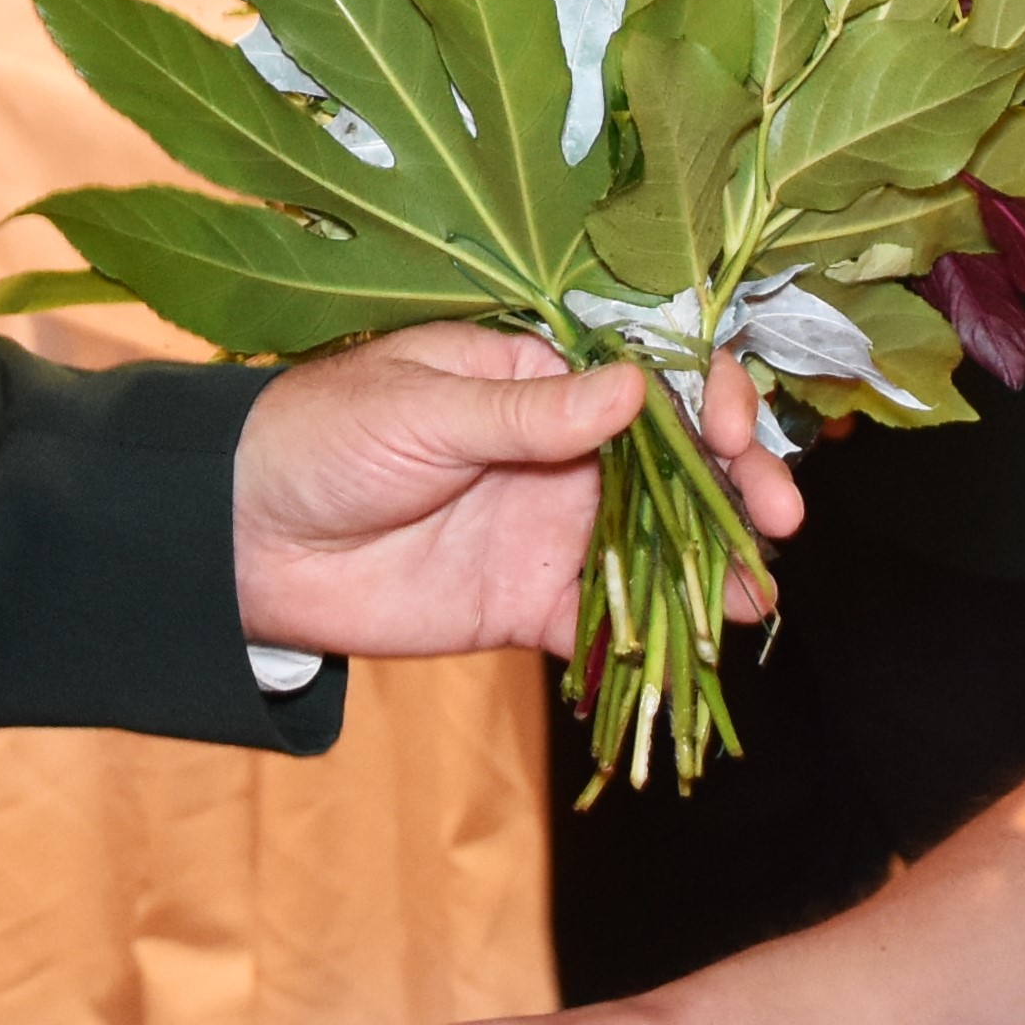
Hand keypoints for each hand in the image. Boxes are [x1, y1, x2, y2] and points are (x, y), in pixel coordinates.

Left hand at [230, 321, 798, 660]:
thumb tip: (633, 390)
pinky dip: (651, 637)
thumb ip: (532, 414)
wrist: (243, 538)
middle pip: (678, 464)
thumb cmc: (323, 436)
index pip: (652, 377)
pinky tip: (699, 648)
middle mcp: (563, 450)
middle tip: (781, 517)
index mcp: (540, 377)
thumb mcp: (424, 408)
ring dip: (715, 564)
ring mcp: (550, 527)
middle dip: (739, 485)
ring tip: (757, 592)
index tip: (734, 430)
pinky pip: (604, 621)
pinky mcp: (526, 602)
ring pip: (658, 544)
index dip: (708, 399)